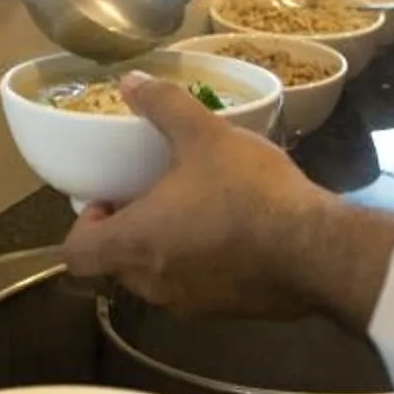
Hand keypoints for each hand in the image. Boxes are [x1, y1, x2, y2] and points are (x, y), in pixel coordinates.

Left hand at [61, 74, 393, 325]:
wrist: (317, 250)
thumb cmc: (248, 192)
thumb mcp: (205, 136)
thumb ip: (164, 106)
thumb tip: (131, 81)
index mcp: (135, 244)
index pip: (76, 254)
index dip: (83, 225)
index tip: (110, 196)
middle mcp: (154, 284)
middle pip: (116, 265)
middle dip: (128, 231)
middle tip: (152, 194)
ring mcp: (191, 304)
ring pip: (157, 279)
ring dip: (164, 248)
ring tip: (194, 208)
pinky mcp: (226, 312)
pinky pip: (196, 289)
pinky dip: (200, 265)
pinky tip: (233, 231)